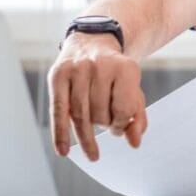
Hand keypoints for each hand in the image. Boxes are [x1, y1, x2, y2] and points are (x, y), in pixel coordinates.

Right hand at [47, 34, 146, 159]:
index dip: (122, 123)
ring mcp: (77, 69)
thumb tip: (135, 143)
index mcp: (125, 68)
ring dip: (86, 134)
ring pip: (79, 114)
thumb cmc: (115, 75)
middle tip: (107, 123)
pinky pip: (58, 110)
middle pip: (99, 112)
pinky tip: (63, 151)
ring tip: (91, 144)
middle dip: (104, 125)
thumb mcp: (133, 91)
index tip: (120, 124)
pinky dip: (60, 133)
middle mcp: (100, 66)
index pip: (123, 109)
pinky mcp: (58, 75)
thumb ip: (137, 118)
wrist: (92, 43)